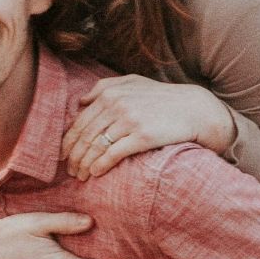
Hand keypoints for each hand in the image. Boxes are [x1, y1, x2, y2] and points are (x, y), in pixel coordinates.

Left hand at [60, 75, 237, 180]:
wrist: (196, 110)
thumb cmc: (163, 98)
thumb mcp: (134, 83)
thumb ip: (105, 87)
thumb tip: (80, 101)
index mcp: (111, 93)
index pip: (80, 121)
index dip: (68, 140)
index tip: (63, 155)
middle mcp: (117, 104)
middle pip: (85, 135)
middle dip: (73, 156)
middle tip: (69, 170)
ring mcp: (129, 120)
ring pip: (96, 146)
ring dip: (84, 164)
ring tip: (80, 176)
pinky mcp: (142, 136)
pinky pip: (113, 154)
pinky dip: (100, 165)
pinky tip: (95, 173)